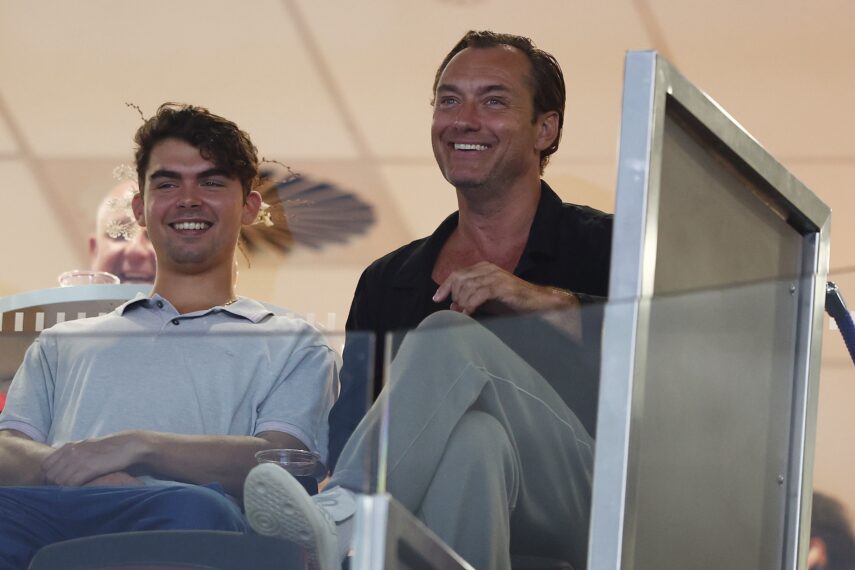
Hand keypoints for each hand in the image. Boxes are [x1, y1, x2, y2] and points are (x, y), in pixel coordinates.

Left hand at [42, 431, 145, 486]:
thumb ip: (73, 455)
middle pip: (50, 475)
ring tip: (74, 492)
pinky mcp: (89, 467)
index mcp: (69, 446)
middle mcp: (71, 451)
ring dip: (63, 489)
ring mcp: (79, 459)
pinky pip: (71, 483)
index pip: (45, 466)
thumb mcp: (88, 448)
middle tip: (66, 491)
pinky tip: (81, 490)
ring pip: (58, 481)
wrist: (129, 446)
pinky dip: (72, 490)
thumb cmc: (110, 450)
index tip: (59, 483)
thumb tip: (62, 468)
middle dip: (55, 485)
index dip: (49, 477)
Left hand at [433, 261, 576, 315]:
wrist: (536, 303)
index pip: (457, 274)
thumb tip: (453, 306)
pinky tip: (469, 313)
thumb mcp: (486, 300)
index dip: (445, 286)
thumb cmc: (511, 302)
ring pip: (467, 286)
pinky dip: (471, 304)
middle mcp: (488, 268)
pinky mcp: (501, 286)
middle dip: (455, 296)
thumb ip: (470, 300)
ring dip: (462, 302)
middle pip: (459, 279)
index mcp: (483, 268)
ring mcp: (495, 276)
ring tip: (464, 313)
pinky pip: (479, 293)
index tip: (437, 298)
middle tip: (458, 309)